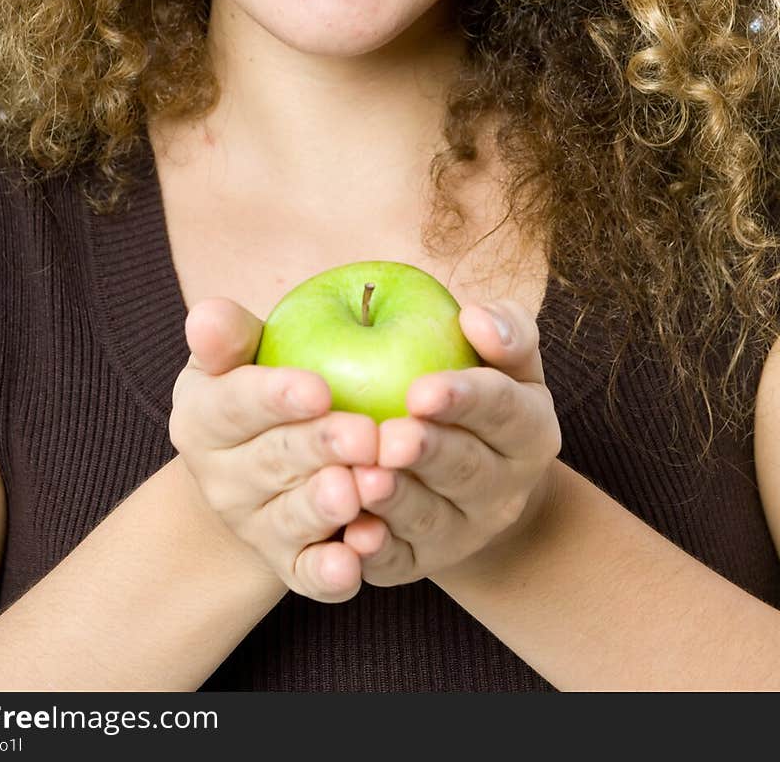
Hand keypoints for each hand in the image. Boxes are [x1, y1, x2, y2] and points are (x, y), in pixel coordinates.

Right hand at [169, 298, 394, 602]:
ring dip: (327, 507)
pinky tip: (357, 563)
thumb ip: (228, 334)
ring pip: (291, 519)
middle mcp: (221, 479)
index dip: (274, 398)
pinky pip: (309, 574)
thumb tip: (205, 316)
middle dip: (318, 448)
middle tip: (364, 435)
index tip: (318, 388)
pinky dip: (330, 573)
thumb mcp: (239, 351)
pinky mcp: (288, 566)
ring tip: (362, 490)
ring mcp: (254, 526)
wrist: (266, 462)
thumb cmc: (262, 383)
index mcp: (201, 419)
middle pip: (271, 462)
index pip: (234, 405)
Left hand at [341, 300, 561, 586]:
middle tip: (391, 438)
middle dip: (429, 454)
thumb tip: (475, 316)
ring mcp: (463, 531)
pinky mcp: (420, 563)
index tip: (422, 389)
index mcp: (530, 431)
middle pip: (466, 470)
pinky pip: (397, 562)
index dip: (464, 400)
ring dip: (397, 502)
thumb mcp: (505, 360)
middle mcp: (504, 489)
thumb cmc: (477, 395)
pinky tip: (350, 535)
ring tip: (365, 480)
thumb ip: (503, 330)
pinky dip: (375, 551)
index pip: (503, 411)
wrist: (472, 482)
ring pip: (430, 518)